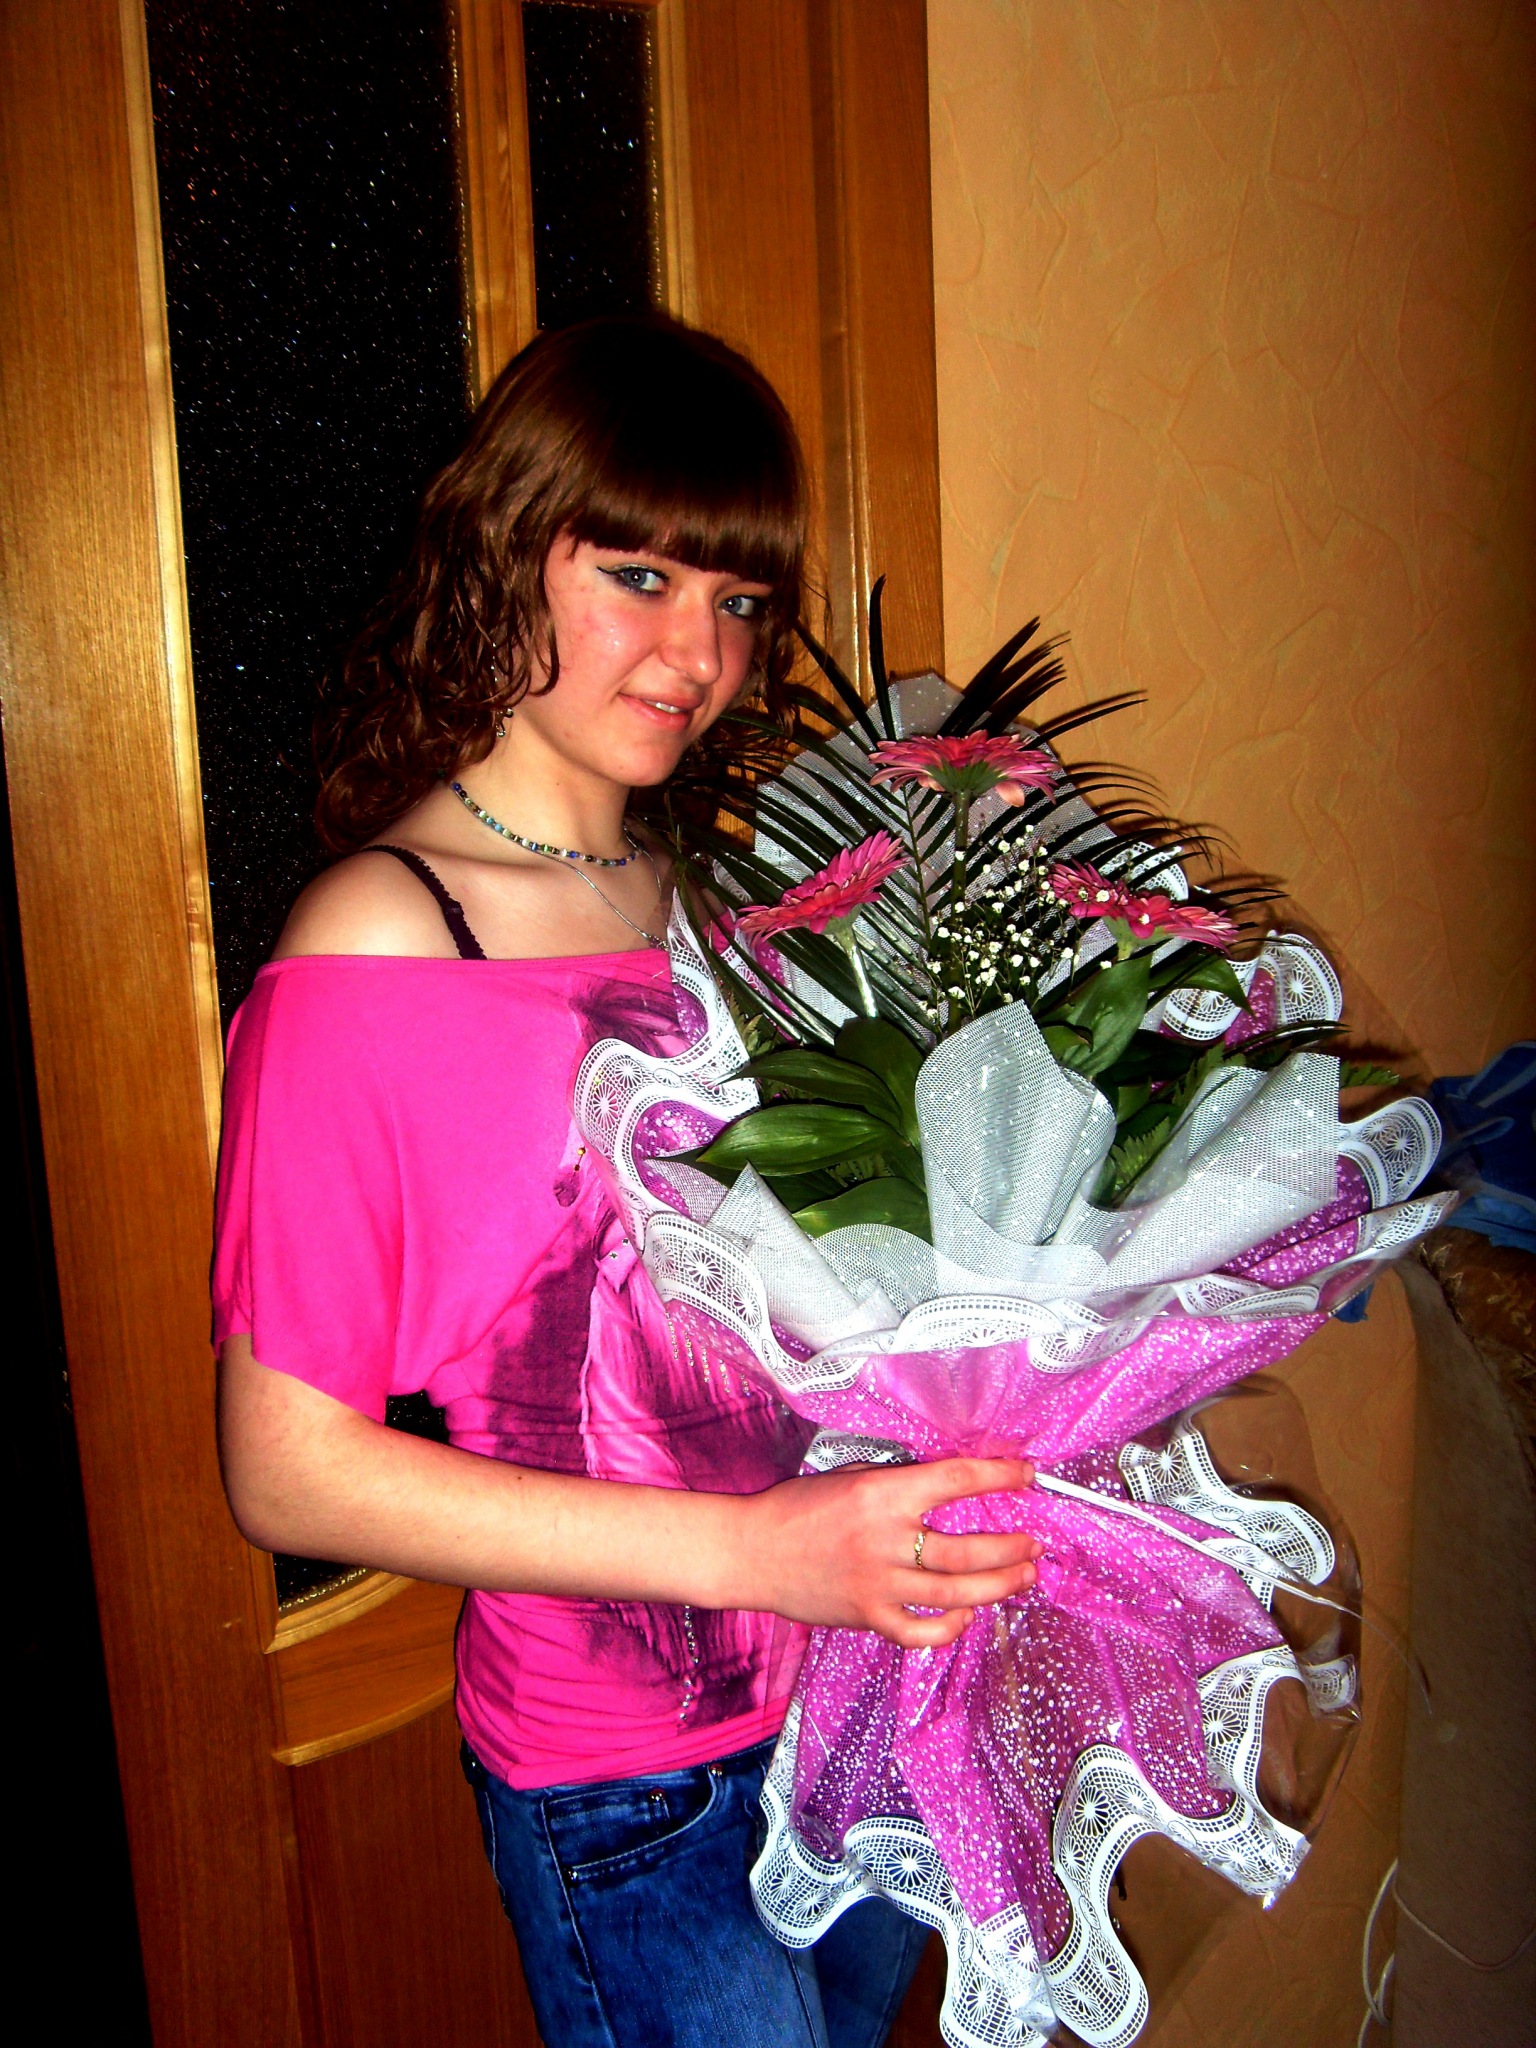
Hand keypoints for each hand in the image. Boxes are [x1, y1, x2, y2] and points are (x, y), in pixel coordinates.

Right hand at [739, 1457, 1039, 1648]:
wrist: (751, 1550)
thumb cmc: (797, 1508)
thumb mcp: (851, 1478)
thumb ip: (899, 1485)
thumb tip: (953, 1488)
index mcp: (882, 1493)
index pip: (957, 1480)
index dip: (1001, 1477)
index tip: (1027, 1476)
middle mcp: (885, 1539)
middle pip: (969, 1550)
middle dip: (1012, 1547)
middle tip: (1034, 1543)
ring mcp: (878, 1584)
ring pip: (957, 1594)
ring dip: (999, 1586)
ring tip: (1023, 1577)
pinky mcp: (866, 1617)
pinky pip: (922, 1632)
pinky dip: (951, 1628)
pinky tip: (966, 1616)